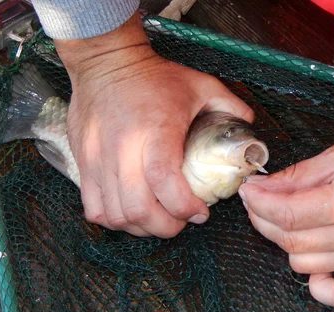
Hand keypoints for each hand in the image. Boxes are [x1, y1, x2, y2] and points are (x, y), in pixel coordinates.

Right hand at [55, 13, 252, 236]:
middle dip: (166, 227)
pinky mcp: (83, 163)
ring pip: (116, 215)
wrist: (105, 61)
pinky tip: (131, 212)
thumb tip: (250, 132)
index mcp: (156, 130)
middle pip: (139, 209)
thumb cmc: (154, 76)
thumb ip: (231, 108)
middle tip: (181, 222)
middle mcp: (123, 148)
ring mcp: (99, 159)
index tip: (200, 213)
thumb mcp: (201, 85)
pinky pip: (94, 208)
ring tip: (158, 219)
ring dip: (142, 226)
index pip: (164, 181)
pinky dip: (115, 219)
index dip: (184, 207)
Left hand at [239, 112, 333, 309]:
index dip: (258, 202)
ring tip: (290, 221)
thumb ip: (297, 176)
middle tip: (260, 201)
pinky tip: (314, 265)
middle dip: (263, 219)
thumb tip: (262, 188)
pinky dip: (319, 286)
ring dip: (287, 243)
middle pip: (289, 239)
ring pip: (303, 264)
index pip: (285, 213)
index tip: (249, 191)